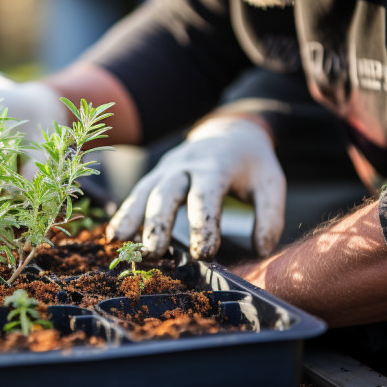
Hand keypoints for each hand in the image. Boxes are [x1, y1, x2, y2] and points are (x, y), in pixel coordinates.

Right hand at [106, 117, 285, 259]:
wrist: (230, 132)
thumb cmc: (252, 164)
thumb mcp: (271, 183)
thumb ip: (270, 216)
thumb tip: (261, 251)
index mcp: (216, 166)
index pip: (206, 195)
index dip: (204, 224)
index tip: (204, 254)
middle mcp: (186, 165)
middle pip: (167, 192)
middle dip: (158, 222)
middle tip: (155, 252)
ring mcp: (167, 168)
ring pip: (144, 191)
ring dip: (132, 218)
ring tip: (122, 243)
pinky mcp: (156, 176)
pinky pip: (137, 194)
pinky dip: (125, 213)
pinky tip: (115, 235)